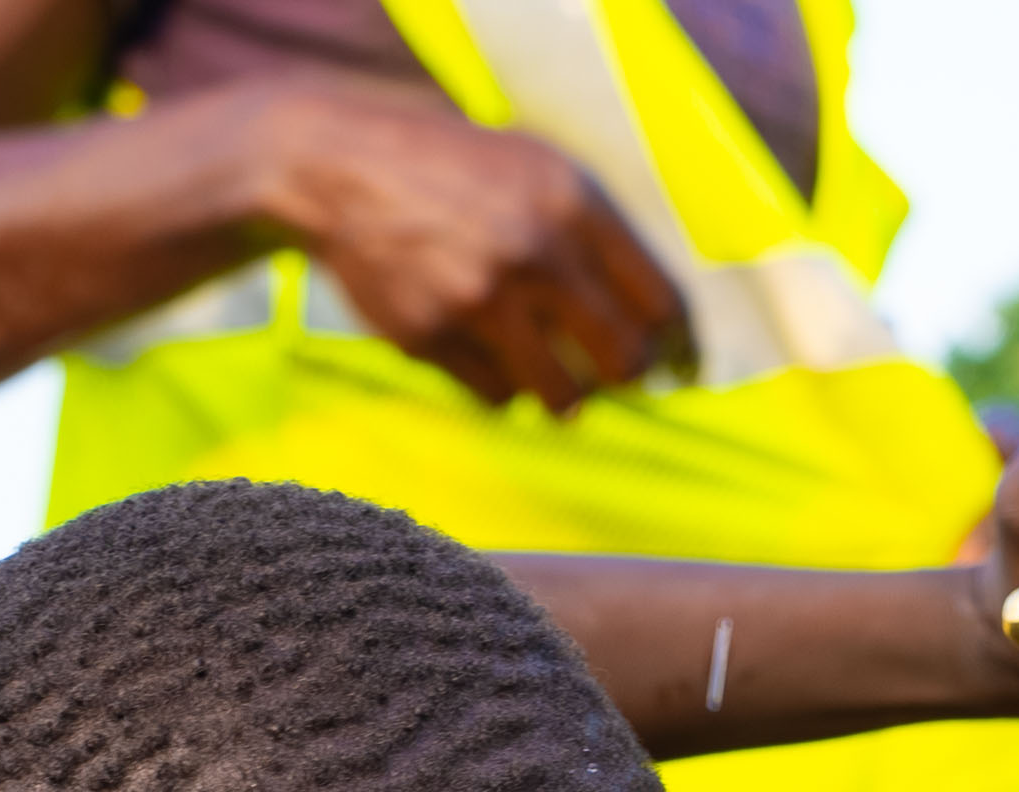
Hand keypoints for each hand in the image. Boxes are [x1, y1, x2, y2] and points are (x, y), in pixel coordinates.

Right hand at [249, 78, 686, 414]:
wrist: (340, 170)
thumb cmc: (450, 169)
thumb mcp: (534, 167)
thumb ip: (594, 229)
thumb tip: (654, 315)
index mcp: (572, 202)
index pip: (659, 300)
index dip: (677, 342)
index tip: (678, 361)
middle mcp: (534, 254)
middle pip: (622, 360)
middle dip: (626, 376)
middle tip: (616, 374)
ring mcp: (480, 301)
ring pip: (562, 396)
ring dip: (566, 396)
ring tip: (556, 379)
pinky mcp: (433, 338)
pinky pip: (496, 397)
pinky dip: (502, 388)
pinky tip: (489, 356)